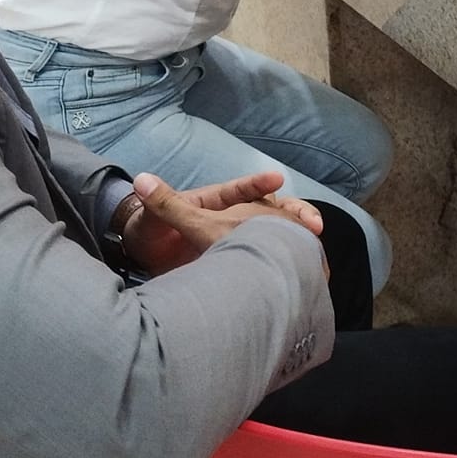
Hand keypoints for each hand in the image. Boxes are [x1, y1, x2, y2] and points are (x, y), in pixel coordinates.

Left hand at [122, 171, 326, 276]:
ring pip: (280, 233)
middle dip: (295, 213)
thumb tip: (140, 180)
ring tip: (316, 255)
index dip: (258, 184)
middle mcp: (234, 217)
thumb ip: (154, 203)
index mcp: (215, 203)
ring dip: (299, 240)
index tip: (277, 180)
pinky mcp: (244, 260)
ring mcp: (242, 238)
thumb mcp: (150, 219)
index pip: (239, 190)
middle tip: (313, 224)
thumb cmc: (150, 232)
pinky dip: (292, 263)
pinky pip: (273, 258)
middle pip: (273, 209)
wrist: (149, 259)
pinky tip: (308, 277)